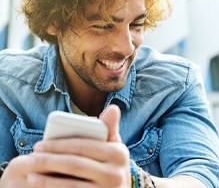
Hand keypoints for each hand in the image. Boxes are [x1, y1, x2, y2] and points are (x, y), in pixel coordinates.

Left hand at [0, 105, 131, 187]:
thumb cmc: (110, 162)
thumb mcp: (113, 146)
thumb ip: (110, 127)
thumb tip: (113, 107)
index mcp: (119, 153)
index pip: (83, 146)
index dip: (58, 145)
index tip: (39, 145)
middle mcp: (116, 173)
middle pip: (75, 164)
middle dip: (49, 161)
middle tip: (31, 158)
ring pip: (71, 184)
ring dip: (47, 180)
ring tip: (31, 175)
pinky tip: (42, 187)